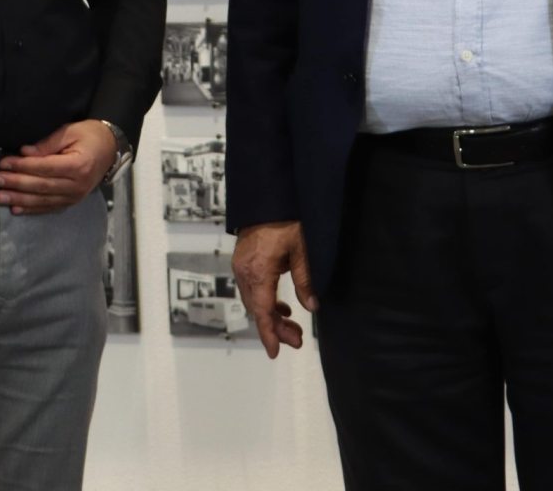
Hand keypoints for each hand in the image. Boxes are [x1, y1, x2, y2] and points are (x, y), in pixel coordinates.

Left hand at [0, 120, 115, 214]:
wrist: (110, 149)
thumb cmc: (89, 136)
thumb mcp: (69, 132)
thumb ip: (47, 144)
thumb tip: (24, 152)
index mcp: (78, 166)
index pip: (45, 168)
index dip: (23, 166)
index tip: (4, 163)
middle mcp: (77, 185)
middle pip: (42, 186)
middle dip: (16, 184)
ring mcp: (75, 196)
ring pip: (43, 200)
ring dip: (20, 200)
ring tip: (0, 198)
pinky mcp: (71, 201)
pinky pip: (49, 207)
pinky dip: (32, 209)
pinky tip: (16, 209)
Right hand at [232, 221, 316, 359]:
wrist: (266, 199)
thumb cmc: (285, 221)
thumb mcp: (301, 250)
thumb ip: (305, 280)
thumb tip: (311, 307)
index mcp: (257, 271)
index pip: (262, 310)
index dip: (269, 334)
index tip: (274, 353)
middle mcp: (244, 272)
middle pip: (257, 310)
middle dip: (276, 328)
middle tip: (298, 340)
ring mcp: (241, 267)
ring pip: (254, 301)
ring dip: (272, 316)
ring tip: (293, 327)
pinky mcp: (243, 262)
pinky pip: (252, 290)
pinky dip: (266, 302)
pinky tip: (283, 307)